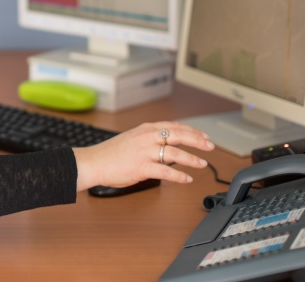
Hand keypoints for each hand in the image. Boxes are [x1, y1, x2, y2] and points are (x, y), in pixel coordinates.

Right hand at [72, 122, 214, 190]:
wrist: (94, 162)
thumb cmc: (110, 153)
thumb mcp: (132, 138)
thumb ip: (149, 139)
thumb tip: (166, 145)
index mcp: (146, 129)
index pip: (175, 126)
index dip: (192, 131)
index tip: (203, 136)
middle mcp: (148, 137)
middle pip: (180, 135)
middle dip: (198, 141)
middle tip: (210, 146)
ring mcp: (145, 152)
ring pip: (176, 153)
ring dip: (192, 159)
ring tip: (202, 164)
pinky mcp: (143, 167)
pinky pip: (167, 171)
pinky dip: (179, 176)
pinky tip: (187, 179)